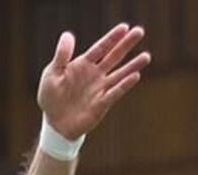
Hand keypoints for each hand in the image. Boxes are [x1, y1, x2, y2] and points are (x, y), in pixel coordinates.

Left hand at [38, 23, 150, 139]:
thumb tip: (68, 35)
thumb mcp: (52, 74)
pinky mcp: (101, 104)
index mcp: (83, 65)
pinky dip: (124, 85)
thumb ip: (61, 56)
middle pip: (113, 57)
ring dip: (132, 66)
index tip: (124, 27)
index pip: (100, 48)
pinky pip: (114, 93)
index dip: (111, 38)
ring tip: (146, 56)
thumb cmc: (51, 97)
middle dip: (126, 45)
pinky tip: (135, 76)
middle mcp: (95, 75)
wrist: (54, 123)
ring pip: (119, 74)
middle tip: (139, 31)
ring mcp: (100, 89)